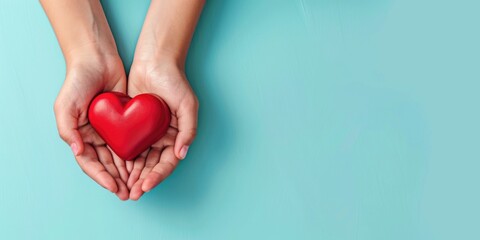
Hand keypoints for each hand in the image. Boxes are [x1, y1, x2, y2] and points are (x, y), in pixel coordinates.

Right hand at [54, 53, 128, 199]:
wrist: (97, 58)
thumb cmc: (77, 81)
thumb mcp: (65, 106)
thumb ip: (67, 130)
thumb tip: (78, 152)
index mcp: (79, 135)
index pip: (90, 163)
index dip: (101, 177)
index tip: (115, 187)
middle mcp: (94, 135)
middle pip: (106, 164)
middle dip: (117, 180)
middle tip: (130, 193)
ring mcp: (110, 129)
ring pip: (120, 157)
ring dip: (128, 173)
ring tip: (138, 185)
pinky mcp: (125, 121)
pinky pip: (131, 142)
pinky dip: (136, 155)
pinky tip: (144, 166)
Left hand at [126, 60, 198, 199]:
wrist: (154, 61)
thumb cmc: (175, 81)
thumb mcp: (188, 105)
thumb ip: (188, 130)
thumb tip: (182, 154)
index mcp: (176, 136)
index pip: (167, 163)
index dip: (157, 176)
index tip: (145, 186)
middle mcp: (162, 138)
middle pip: (152, 166)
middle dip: (142, 182)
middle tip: (131, 194)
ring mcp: (146, 133)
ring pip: (139, 161)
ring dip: (131, 176)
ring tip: (122, 189)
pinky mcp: (132, 126)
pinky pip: (127, 146)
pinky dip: (122, 160)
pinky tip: (115, 170)